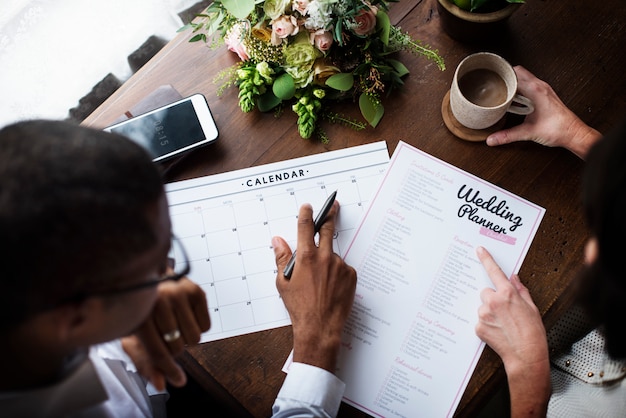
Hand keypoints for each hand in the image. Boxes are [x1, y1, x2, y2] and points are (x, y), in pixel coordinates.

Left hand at [122, 277, 209, 389]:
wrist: (148, 278)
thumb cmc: (140, 310)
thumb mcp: (134, 337)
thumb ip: (146, 363)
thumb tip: (162, 385)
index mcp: (139, 315)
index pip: (158, 351)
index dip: (168, 370)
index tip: (178, 380)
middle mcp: (159, 301)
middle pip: (178, 347)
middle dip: (173, 349)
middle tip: (166, 337)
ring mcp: (179, 293)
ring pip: (194, 338)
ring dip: (186, 337)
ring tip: (175, 325)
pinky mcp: (195, 290)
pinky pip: (206, 326)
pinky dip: (198, 326)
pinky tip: (185, 315)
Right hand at [273, 201, 356, 372]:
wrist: (320, 327)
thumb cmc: (299, 307)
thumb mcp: (283, 283)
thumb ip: (281, 258)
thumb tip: (278, 241)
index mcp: (306, 257)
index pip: (305, 227)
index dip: (306, 214)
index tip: (307, 207)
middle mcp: (325, 257)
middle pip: (328, 229)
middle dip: (330, 215)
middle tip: (334, 206)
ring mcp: (340, 265)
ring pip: (333, 256)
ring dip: (327, 262)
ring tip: (320, 283)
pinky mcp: (351, 275)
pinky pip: (343, 269)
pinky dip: (337, 274)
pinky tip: (330, 288)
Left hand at [475, 246, 549, 417]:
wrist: (526, 355)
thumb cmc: (532, 332)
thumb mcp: (531, 307)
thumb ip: (520, 290)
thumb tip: (513, 278)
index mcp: (508, 293)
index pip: (494, 271)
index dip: (486, 259)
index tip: (479, 250)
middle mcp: (493, 301)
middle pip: (486, 292)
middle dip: (493, 299)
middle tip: (504, 312)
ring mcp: (484, 314)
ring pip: (482, 307)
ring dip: (489, 312)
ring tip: (503, 324)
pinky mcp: (478, 326)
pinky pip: (480, 320)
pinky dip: (486, 325)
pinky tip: (497, 331)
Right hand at [486, 66, 601, 158]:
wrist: (573, 133)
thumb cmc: (558, 129)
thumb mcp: (528, 132)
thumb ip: (508, 135)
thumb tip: (492, 139)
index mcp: (536, 90)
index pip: (514, 75)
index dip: (501, 76)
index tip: (491, 79)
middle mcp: (540, 86)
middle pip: (518, 72)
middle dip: (505, 77)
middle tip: (494, 84)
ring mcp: (544, 89)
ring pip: (524, 77)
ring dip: (513, 82)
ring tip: (502, 91)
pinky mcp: (545, 94)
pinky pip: (530, 84)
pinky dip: (520, 88)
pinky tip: (515, 99)